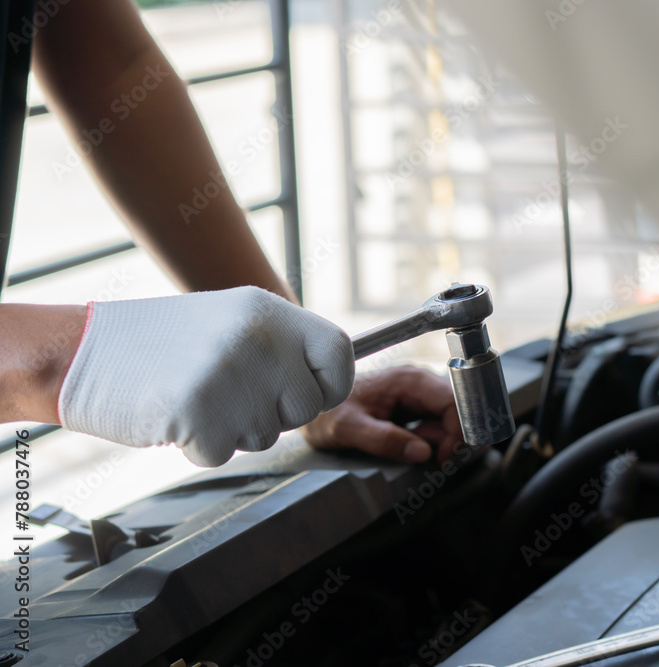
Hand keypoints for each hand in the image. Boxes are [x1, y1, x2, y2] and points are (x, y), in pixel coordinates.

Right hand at [58, 286, 354, 465]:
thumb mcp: (231, 321)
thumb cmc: (159, 343)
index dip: (330, 383)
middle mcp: (259, 340)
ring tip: (195, 396)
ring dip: (233, 430)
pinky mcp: (202, 415)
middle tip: (229, 395)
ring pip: (265, 435)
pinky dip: (199, 446)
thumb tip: (326, 380)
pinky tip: (174, 415)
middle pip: (305, 406)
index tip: (312, 393)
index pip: (339, 353)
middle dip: (273, 415)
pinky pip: (223, 453)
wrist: (82, 351)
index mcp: (269, 312)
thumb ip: (281, 345)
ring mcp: (232, 377)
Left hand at [302, 365, 462, 462]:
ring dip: (437, 444)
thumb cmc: (326, 411)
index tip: (444, 457)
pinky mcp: (414, 411)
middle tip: (427, 459)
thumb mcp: (348, 428)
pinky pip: (435, 429)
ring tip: (406, 450)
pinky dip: (429, 445)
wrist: (312, 407)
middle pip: (457, 413)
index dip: (457, 431)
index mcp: (408, 381)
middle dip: (448, 441)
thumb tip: (422, 453)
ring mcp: (418, 398)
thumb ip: (384, 440)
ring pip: (448, 424)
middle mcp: (419, 385)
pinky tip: (409, 449)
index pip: (454, 401)